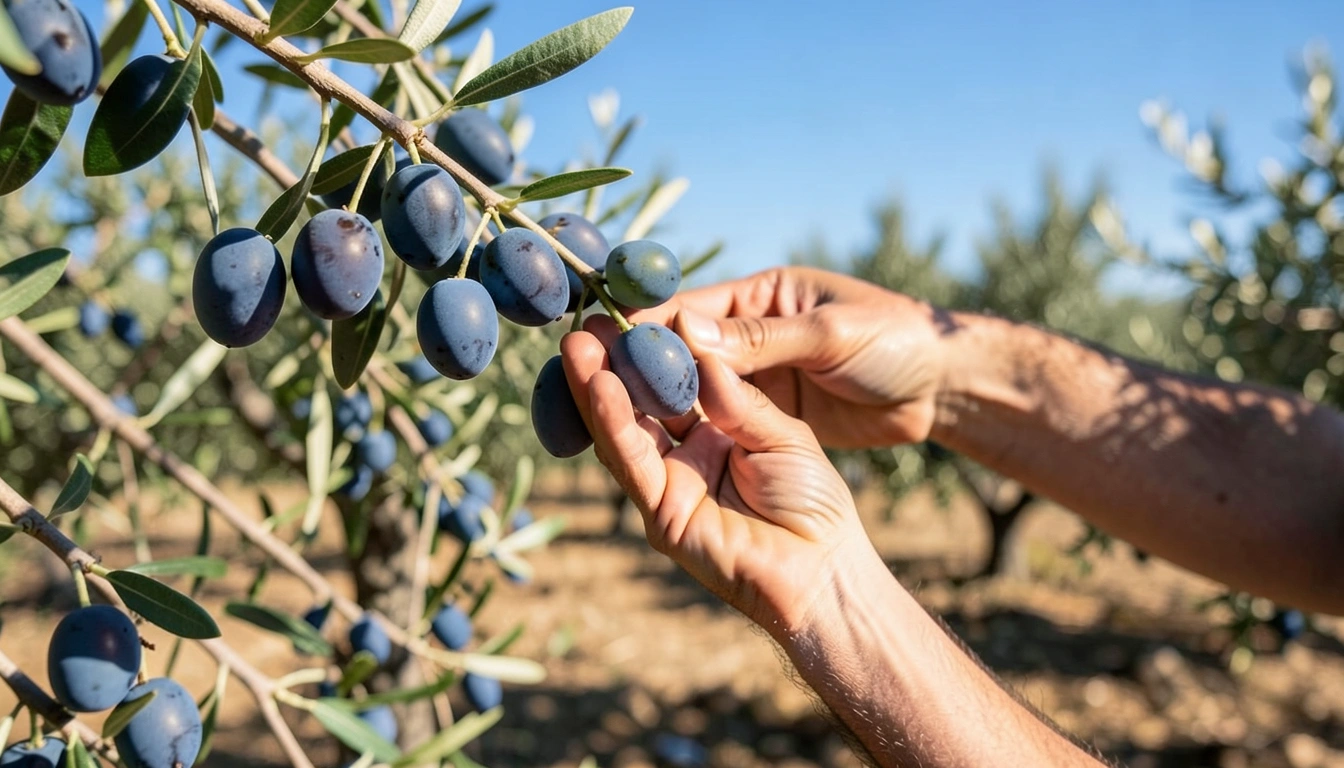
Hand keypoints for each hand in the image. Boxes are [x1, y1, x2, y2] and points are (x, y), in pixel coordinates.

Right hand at [560, 330, 870, 632]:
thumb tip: (694, 344)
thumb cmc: (816, 500)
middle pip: (641, 398)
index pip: (677, 374)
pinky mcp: (663, 514)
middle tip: (584, 322)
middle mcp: (689, 448)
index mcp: (720, 421)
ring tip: (578, 346)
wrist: (830, 569)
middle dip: (611, 361)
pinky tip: (600, 389)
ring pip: (625, 429)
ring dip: (598, 388)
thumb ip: (737, 397)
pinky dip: (615, 427)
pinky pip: (635, 464)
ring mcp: (672, 481)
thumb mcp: (783, 432)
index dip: (652, 342)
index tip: (629, 307)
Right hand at [599, 267, 950, 449]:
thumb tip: (684, 333)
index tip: (600, 340)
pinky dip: (678, 430)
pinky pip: (710, 423)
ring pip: (683, 394)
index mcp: (759, 297)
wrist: (944, 392)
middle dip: (630, 366)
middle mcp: (744, 339)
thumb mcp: (829, 337)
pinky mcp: (765, 418)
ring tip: (590, 396)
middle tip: (578, 372)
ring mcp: (751, 382)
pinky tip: (644, 437)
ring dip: (643, 400)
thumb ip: (760, 340)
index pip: (686, 313)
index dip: (643, 328)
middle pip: (673, 355)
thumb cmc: (896, 345)